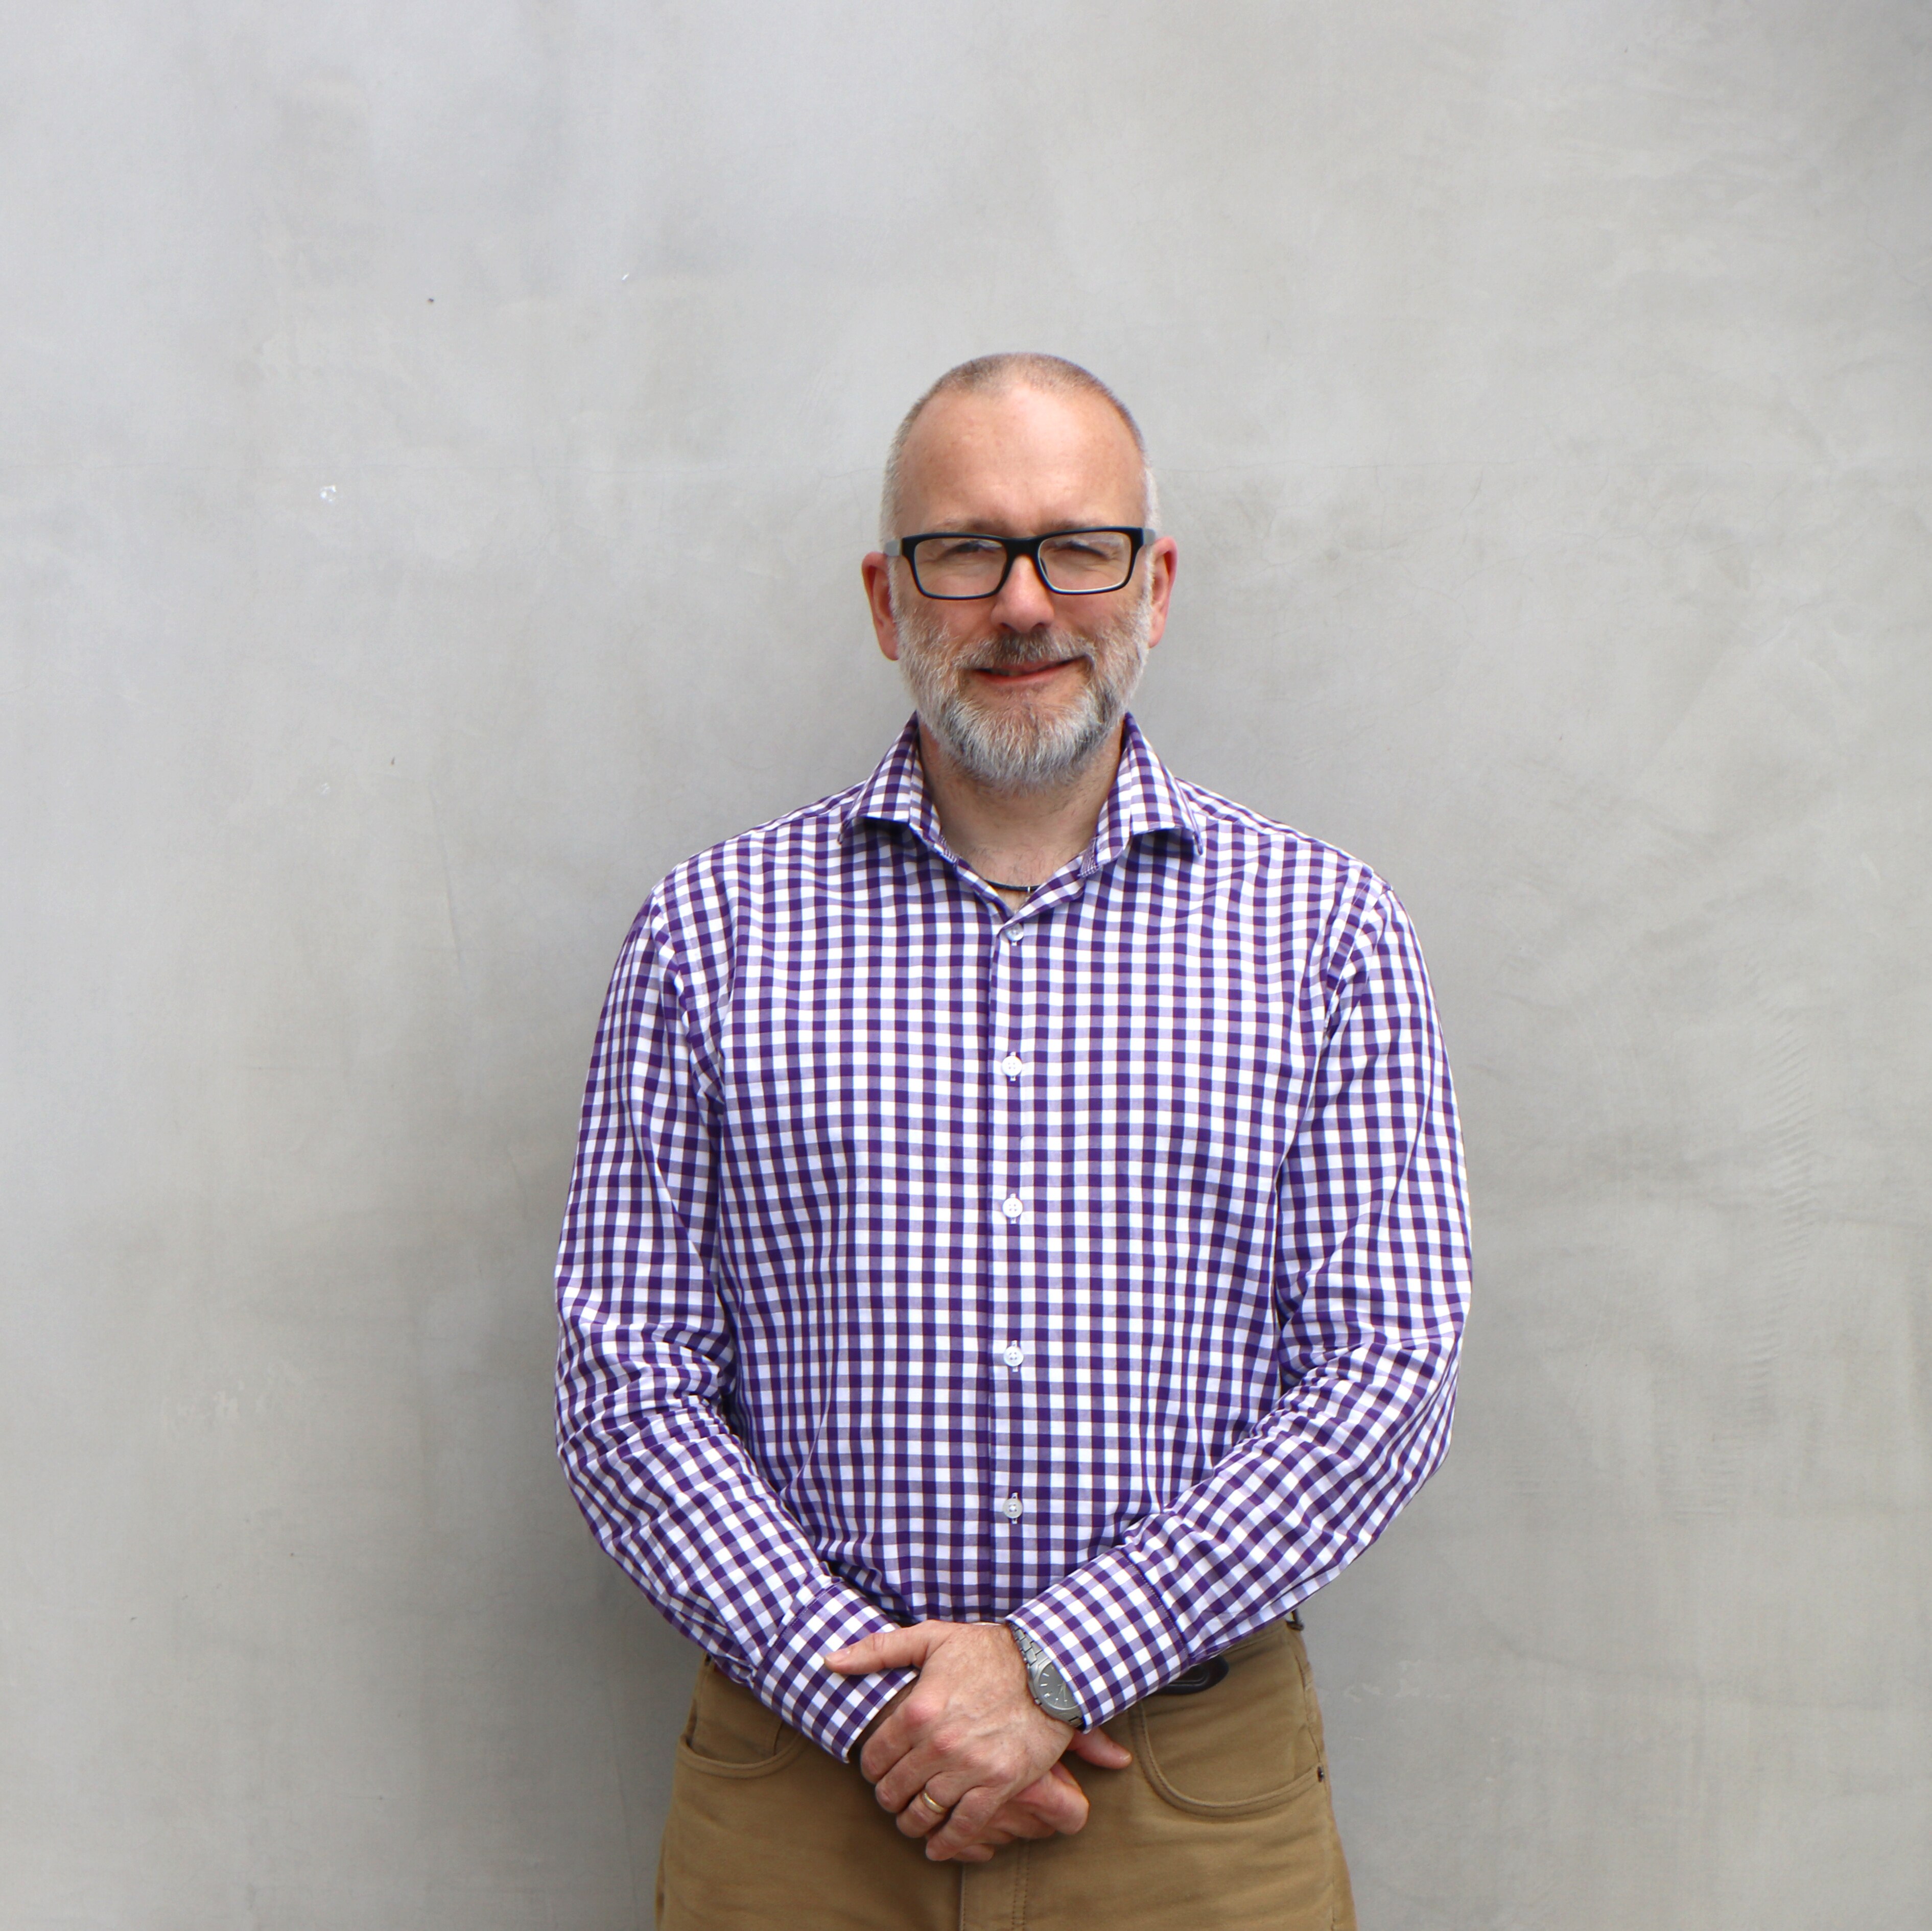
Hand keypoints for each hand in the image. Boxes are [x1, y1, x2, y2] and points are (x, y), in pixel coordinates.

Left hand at [826, 1621, 1130, 1861]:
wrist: (1049, 1665)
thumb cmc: (987, 1649)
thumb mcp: (931, 1637)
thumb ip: (877, 1651)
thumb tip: (831, 1660)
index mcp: (918, 1709)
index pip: (874, 1756)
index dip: (869, 1767)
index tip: (875, 1770)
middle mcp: (939, 1743)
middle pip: (896, 1788)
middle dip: (888, 1796)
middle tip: (892, 1795)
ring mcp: (970, 1767)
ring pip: (925, 1812)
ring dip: (911, 1822)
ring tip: (910, 1819)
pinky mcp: (999, 1784)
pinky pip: (965, 1826)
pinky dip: (947, 1843)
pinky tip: (937, 1847)